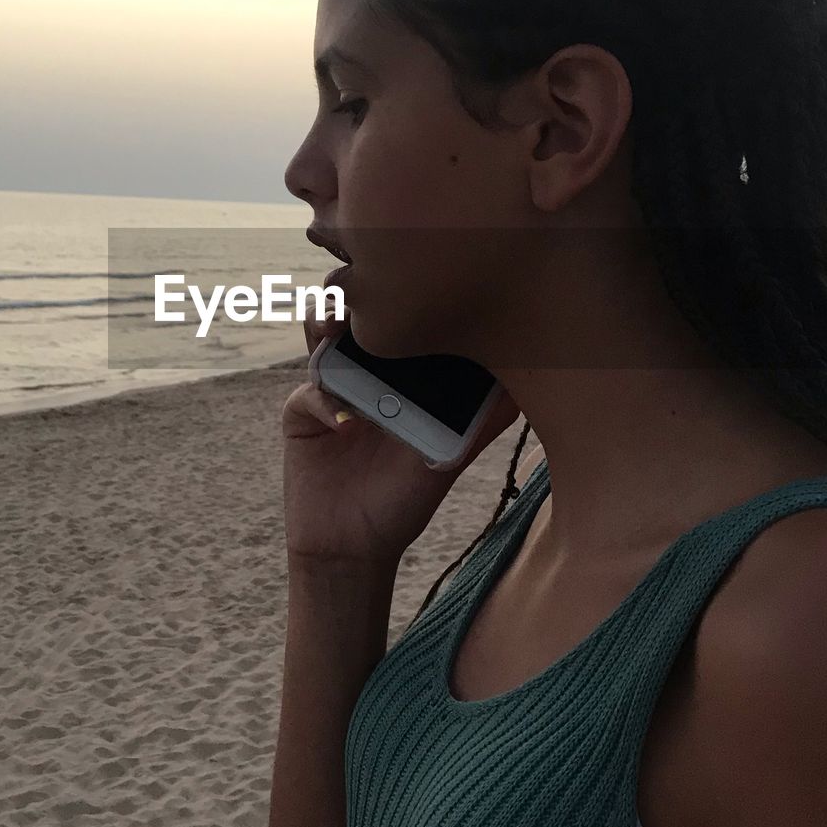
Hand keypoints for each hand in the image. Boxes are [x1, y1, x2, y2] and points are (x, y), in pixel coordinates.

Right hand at [281, 312, 522, 566]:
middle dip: (358, 295)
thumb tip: (525, 389)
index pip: (398, 319)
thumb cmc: (404, 497)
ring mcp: (329, 386)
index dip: (405, 297)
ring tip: (336, 327)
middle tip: (370, 290)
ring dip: (326, 323)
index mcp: (397, 371)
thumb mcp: (450, 457)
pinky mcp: (301, 414)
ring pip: (319, 335)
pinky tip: (345, 420)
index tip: (424, 280)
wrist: (356, 545)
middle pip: (355, 312)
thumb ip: (481, 422)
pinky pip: (308, 395)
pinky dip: (325, 402)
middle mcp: (363, 369)